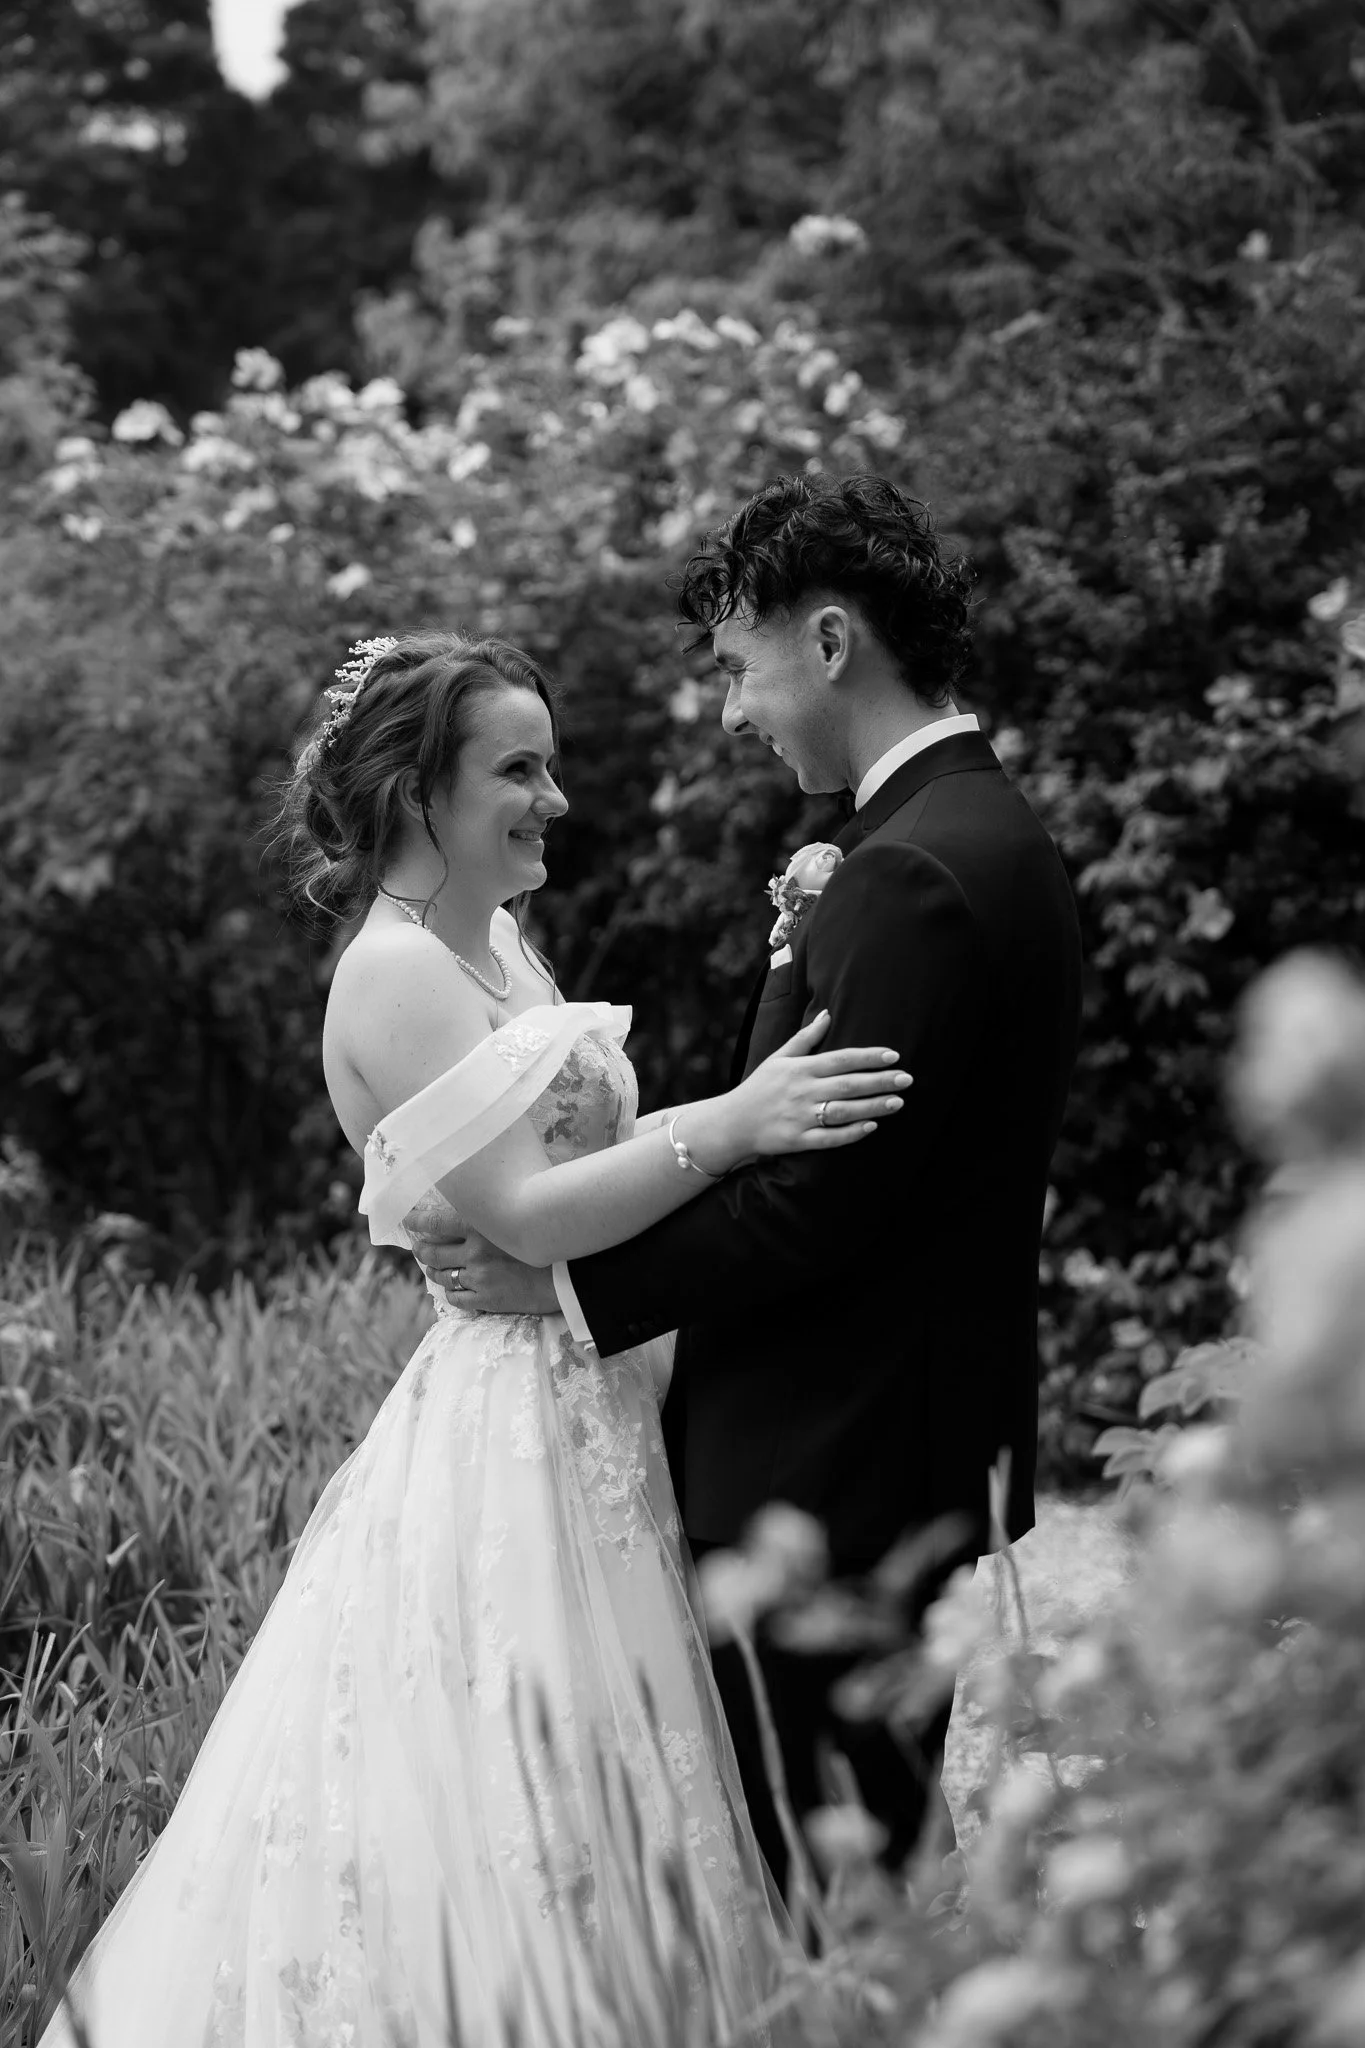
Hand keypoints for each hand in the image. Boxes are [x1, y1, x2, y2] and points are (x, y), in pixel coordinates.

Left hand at [408, 1213, 559, 1314]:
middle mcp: (474, 1251)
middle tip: (418, 1245)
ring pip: (440, 1276)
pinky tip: (453, 1288)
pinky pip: (455, 1298)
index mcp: (481, 1226)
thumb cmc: (547, 1240)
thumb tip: (474, 1203)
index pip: (435, 1222)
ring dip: (433, 1271)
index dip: (416, 1220)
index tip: (407, 1218)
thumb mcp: (516, 1218)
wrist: (568, 1275)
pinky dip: (450, 1292)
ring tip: (432, 1266)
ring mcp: (478, 1277)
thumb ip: (493, 1212)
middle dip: (421, 1248)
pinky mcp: (485, 1299)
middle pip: (431, 1251)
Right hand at [687, 1010, 910, 1165]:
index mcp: (800, 1069)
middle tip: (907, 1079)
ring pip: (843, 1111)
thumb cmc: (759, 1088)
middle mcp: (802, 1091)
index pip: (840, 1059)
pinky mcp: (798, 1140)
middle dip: (880, 1081)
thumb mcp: (779, 1058)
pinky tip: (871, 1127)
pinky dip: (851, 1133)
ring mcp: (800, 1117)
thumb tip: (827, 1014)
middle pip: (847, 1084)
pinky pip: (829, 1138)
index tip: (893, 1055)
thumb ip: (805, 1038)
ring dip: (872, 1106)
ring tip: (898, 1102)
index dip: (868, 1057)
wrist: (731, 1123)